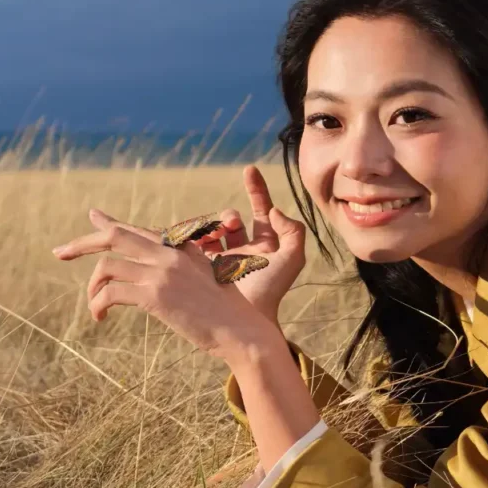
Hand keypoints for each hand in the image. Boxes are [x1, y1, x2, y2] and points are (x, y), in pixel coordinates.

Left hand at [52, 210, 278, 359]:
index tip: (92, 219)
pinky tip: (100, 318)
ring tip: (96, 307)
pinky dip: (98, 304)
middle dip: (82, 243)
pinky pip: (111, 292)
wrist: (244, 332)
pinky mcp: (156, 294)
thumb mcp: (205, 284)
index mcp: (182, 247)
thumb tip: (154, 282)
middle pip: (115, 236)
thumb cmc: (228, 315)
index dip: (110, 223)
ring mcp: (162, 271)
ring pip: (107, 266)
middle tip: (59, 253)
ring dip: (93, 288)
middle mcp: (170, 253)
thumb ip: (180, 272)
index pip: (138, 229)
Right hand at [196, 165, 305, 324]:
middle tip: (230, 226)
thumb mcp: (292, 259)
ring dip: (212, 227)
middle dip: (229, 217)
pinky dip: (195, 237)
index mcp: (265, 243)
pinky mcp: (205, 267)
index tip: (249, 170)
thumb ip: (293, 231)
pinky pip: (196, 244)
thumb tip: (275, 211)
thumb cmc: (271, 290)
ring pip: (213, 229)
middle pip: (232, 219)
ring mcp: (223, 257)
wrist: (247, 317)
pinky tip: (196, 241)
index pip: (261, 209)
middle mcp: (244, 248)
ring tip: (212, 237)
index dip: (256, 189)